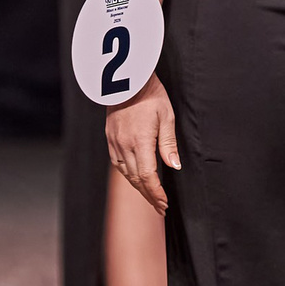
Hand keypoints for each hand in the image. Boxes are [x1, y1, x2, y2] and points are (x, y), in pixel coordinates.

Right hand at [105, 74, 178, 212]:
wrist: (126, 78)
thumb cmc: (150, 93)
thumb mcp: (166, 115)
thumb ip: (168, 144)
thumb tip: (174, 167)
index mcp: (139, 140)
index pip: (148, 176)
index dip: (156, 193)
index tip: (164, 203)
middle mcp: (124, 144)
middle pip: (136, 179)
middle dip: (149, 195)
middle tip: (160, 207)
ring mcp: (114, 142)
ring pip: (125, 173)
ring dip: (138, 187)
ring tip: (151, 196)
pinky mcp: (110, 137)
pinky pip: (117, 163)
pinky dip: (128, 175)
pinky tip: (135, 178)